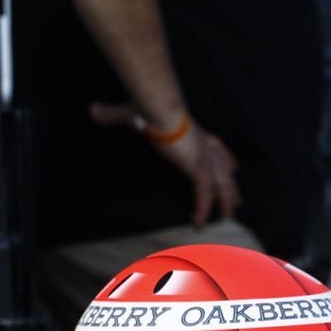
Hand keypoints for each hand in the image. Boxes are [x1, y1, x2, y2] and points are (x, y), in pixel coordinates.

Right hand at [90, 103, 240, 226]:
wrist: (158, 110)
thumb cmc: (147, 108)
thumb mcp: (130, 112)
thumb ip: (112, 113)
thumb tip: (94, 109)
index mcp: (195, 132)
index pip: (216, 147)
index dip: (224, 158)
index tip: (233, 167)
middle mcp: (205, 146)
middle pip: (225, 168)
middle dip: (232, 185)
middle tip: (237, 201)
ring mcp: (204, 158)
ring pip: (222, 185)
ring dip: (226, 201)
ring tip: (227, 218)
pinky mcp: (198, 169)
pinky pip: (204, 195)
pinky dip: (202, 210)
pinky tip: (198, 223)